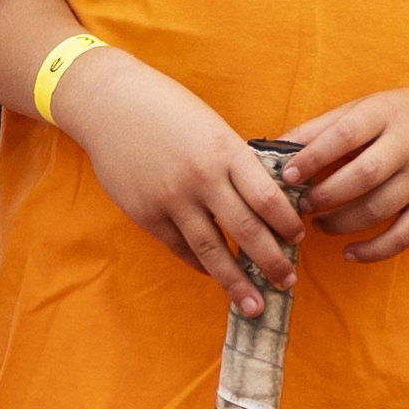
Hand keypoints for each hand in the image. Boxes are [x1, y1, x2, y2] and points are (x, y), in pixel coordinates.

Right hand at [64, 54, 305, 308]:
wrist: (109, 104)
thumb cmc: (167, 108)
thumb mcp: (212, 126)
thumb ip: (235, 162)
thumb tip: (265, 200)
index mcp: (225, 151)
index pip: (268, 198)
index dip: (287, 224)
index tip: (299, 239)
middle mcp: (202, 178)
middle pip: (246, 232)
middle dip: (272, 263)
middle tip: (287, 283)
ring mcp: (172, 200)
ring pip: (212, 251)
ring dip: (237, 282)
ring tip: (255, 305)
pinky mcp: (146, 214)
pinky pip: (181, 248)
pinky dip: (201, 265)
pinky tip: (214, 275)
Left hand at [279, 72, 408, 257]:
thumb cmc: (403, 114)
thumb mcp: (366, 108)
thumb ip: (322, 128)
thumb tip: (273, 147)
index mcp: (385, 114)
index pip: (344, 136)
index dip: (312, 157)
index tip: (286, 175)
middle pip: (364, 176)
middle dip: (326, 196)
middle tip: (301, 207)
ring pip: (380, 209)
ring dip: (342, 223)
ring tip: (319, 225)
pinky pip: (404, 235)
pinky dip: (374, 250)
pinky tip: (349, 252)